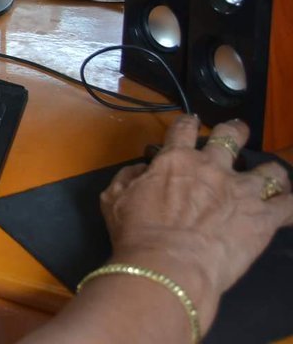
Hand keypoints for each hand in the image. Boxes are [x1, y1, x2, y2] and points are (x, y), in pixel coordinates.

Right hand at [99, 115, 292, 328]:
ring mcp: (242, 191)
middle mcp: (212, 168)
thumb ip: (128, 178)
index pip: (184, 129)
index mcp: (176, 160)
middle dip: (235, 132)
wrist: (168, 265)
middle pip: (231, 137)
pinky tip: (291, 206)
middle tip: (236, 134)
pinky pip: (290, 207)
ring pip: (270, 171)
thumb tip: (141, 170)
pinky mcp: (264, 218)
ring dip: (271, 173)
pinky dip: (292, 205)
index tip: (191, 123)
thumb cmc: (137, 233)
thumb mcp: (114, 200)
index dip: (188, 123)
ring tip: (272, 177)